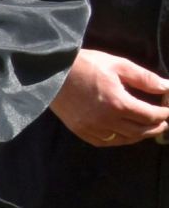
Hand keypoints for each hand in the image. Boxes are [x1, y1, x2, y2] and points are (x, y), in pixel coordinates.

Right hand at [54, 49, 168, 147]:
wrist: (51, 73)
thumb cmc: (86, 65)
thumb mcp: (118, 65)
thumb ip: (144, 78)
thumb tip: (166, 87)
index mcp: (118, 103)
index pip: (150, 115)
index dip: (164, 114)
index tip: (168, 109)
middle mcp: (106, 120)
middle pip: (140, 131)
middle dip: (156, 127)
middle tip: (163, 122)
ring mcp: (92, 127)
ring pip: (124, 139)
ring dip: (140, 135)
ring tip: (147, 129)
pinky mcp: (80, 130)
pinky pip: (105, 142)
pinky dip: (119, 140)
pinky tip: (124, 134)